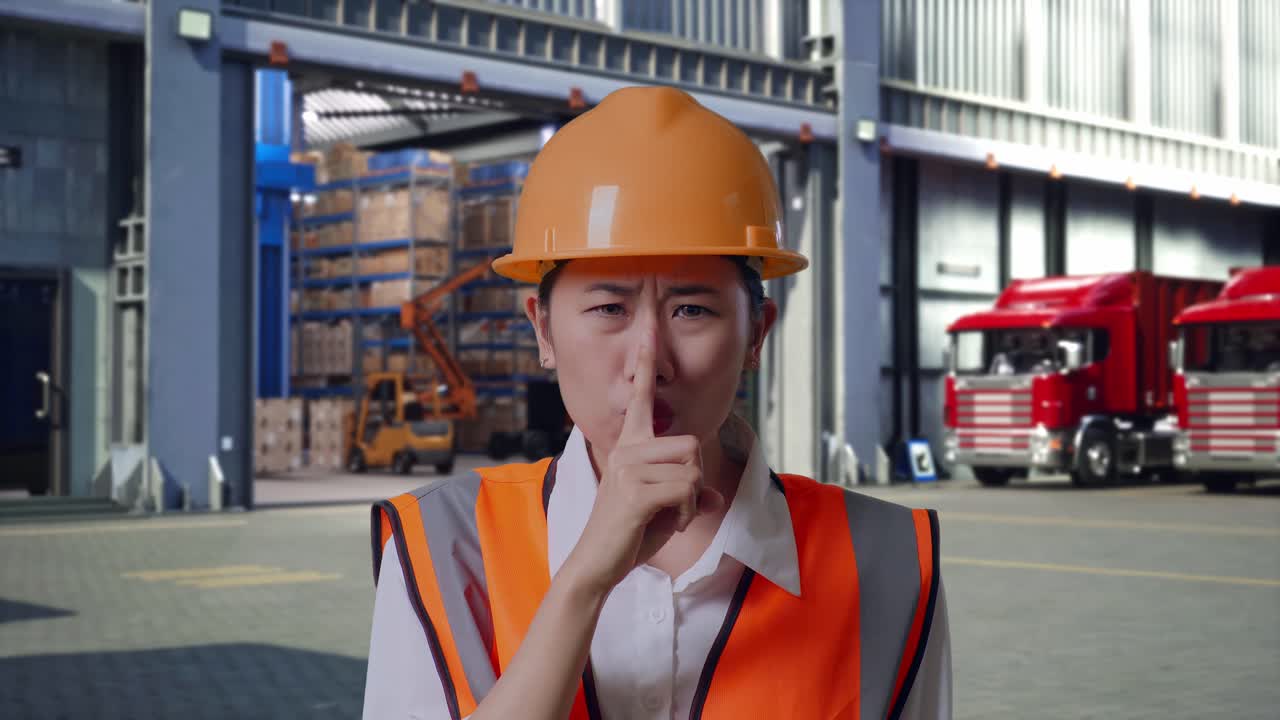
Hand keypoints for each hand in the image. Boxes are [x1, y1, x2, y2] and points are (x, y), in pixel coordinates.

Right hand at [559, 335, 723, 597]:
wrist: (598, 564)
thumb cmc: (629, 536)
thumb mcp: (668, 511)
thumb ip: (691, 495)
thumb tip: (715, 496)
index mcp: (630, 446)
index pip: (641, 398)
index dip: (645, 364)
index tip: (649, 330)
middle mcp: (627, 450)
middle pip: (691, 444)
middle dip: (696, 479)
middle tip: (677, 506)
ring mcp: (628, 468)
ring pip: (692, 468)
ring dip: (692, 499)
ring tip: (670, 516)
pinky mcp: (635, 490)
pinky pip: (688, 489)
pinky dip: (689, 512)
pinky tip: (671, 524)